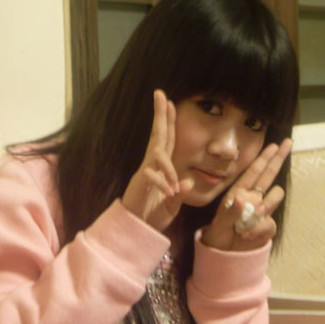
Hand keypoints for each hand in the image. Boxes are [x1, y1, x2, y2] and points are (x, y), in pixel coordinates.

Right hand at [122, 90, 192, 231]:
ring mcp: (144, 173)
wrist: (136, 230)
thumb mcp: (172, 205)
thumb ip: (180, 193)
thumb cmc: (153, 216)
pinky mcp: (139, 184)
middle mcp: (151, 165)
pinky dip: (163, 182)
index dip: (169, 122)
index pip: (167, 141)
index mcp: (160, 168)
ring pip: (156, 153)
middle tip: (160, 93)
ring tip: (175, 186)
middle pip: (157, 135)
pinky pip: (151, 176)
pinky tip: (170, 193)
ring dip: (169, 166)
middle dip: (160, 115)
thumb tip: (188, 181)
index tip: (172, 103)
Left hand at [201, 139, 292, 250]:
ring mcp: (261, 211)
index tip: (275, 144)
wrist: (223, 254)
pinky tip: (246, 235)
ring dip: (265, 206)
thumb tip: (242, 198)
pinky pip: (270, 222)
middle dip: (278, 159)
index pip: (254, 171)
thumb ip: (231, 212)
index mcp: (238, 193)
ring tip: (247, 221)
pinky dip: (258, 230)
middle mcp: (252, 199)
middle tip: (288, 143)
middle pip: (269, 175)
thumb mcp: (219, 224)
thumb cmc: (218, 235)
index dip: (264, 157)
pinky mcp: (266, 226)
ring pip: (274, 197)